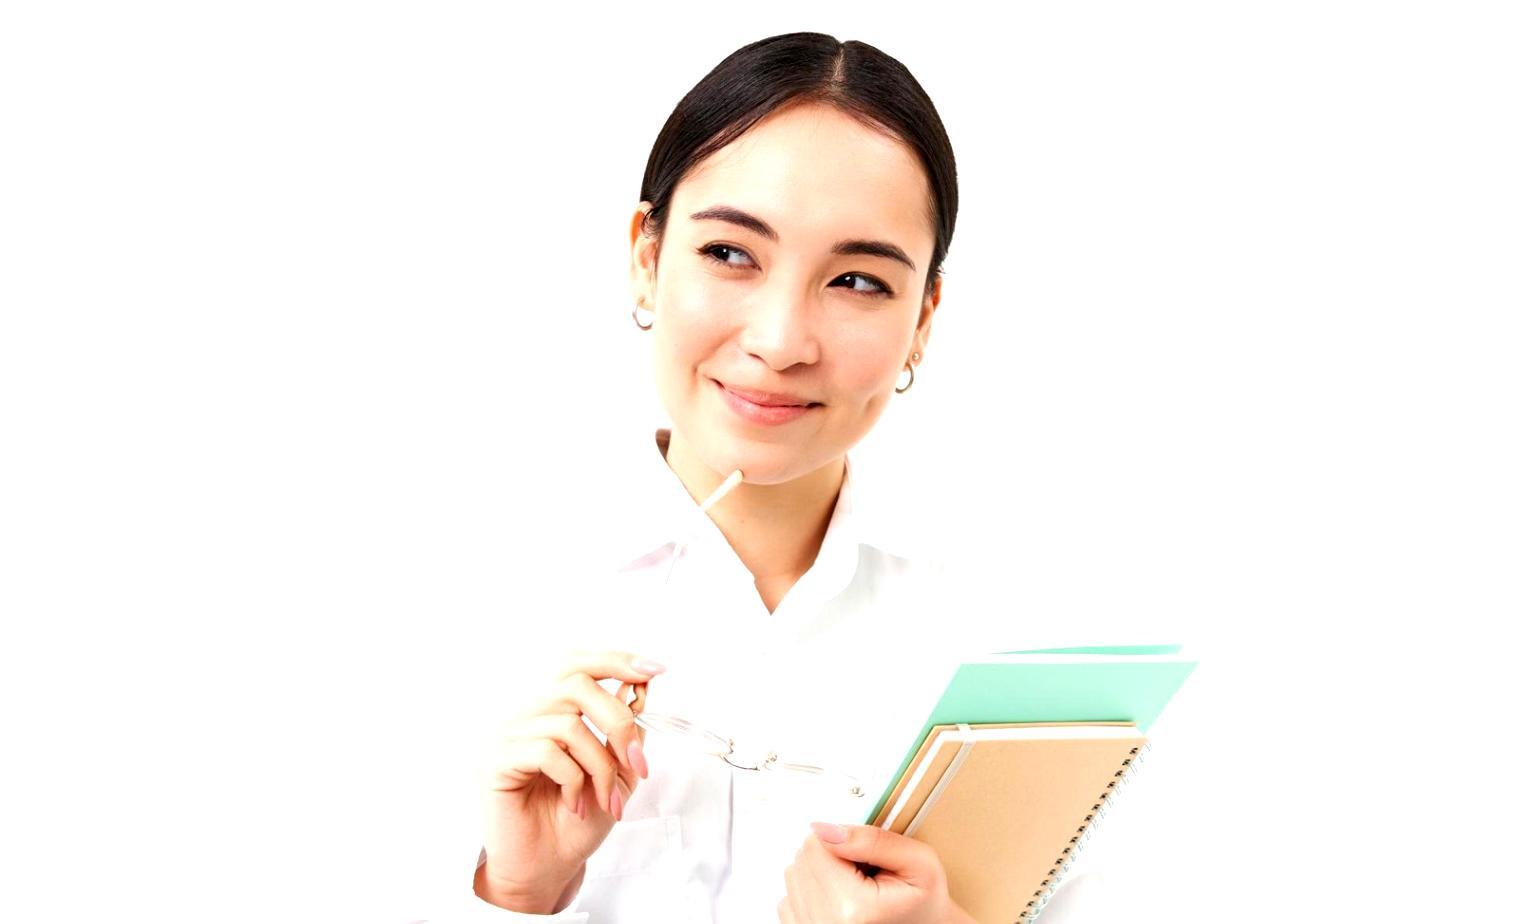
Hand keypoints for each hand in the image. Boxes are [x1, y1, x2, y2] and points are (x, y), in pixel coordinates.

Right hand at [474, 649, 664, 912]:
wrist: (548, 868)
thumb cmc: (577, 822)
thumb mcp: (617, 772)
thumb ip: (626, 731)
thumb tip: (639, 690)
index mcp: (554, 711)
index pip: (578, 664)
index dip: (616, 660)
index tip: (654, 671)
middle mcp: (528, 714)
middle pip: (576, 683)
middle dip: (617, 721)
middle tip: (637, 762)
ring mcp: (508, 735)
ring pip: (568, 725)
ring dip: (600, 766)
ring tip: (606, 800)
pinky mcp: (496, 761)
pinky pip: (546, 752)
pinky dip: (573, 781)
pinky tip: (575, 804)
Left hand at [777, 822, 976, 923]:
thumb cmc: (922, 904)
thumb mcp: (919, 863)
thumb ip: (874, 840)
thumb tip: (827, 829)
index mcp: (853, 909)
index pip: (817, 844)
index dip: (845, 841)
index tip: (867, 859)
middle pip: (804, 857)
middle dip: (833, 856)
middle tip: (865, 873)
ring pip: (796, 873)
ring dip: (822, 873)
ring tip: (855, 886)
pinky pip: (790, 894)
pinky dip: (813, 891)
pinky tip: (839, 899)